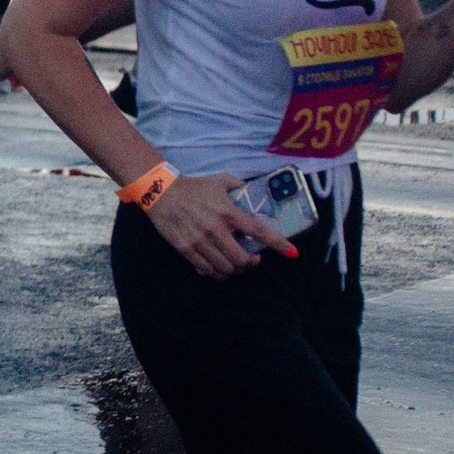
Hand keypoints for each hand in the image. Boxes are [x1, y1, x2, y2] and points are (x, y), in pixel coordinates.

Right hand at [146, 173, 297, 277]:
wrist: (160, 192)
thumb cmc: (193, 186)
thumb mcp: (220, 181)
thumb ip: (239, 187)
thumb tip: (254, 192)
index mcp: (229, 213)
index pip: (259, 232)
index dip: (278, 244)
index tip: (292, 253)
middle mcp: (217, 231)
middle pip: (242, 260)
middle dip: (251, 263)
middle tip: (252, 259)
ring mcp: (201, 242)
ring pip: (225, 268)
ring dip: (234, 270)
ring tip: (234, 264)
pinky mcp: (186, 249)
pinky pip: (206, 270)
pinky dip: (216, 272)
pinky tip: (217, 267)